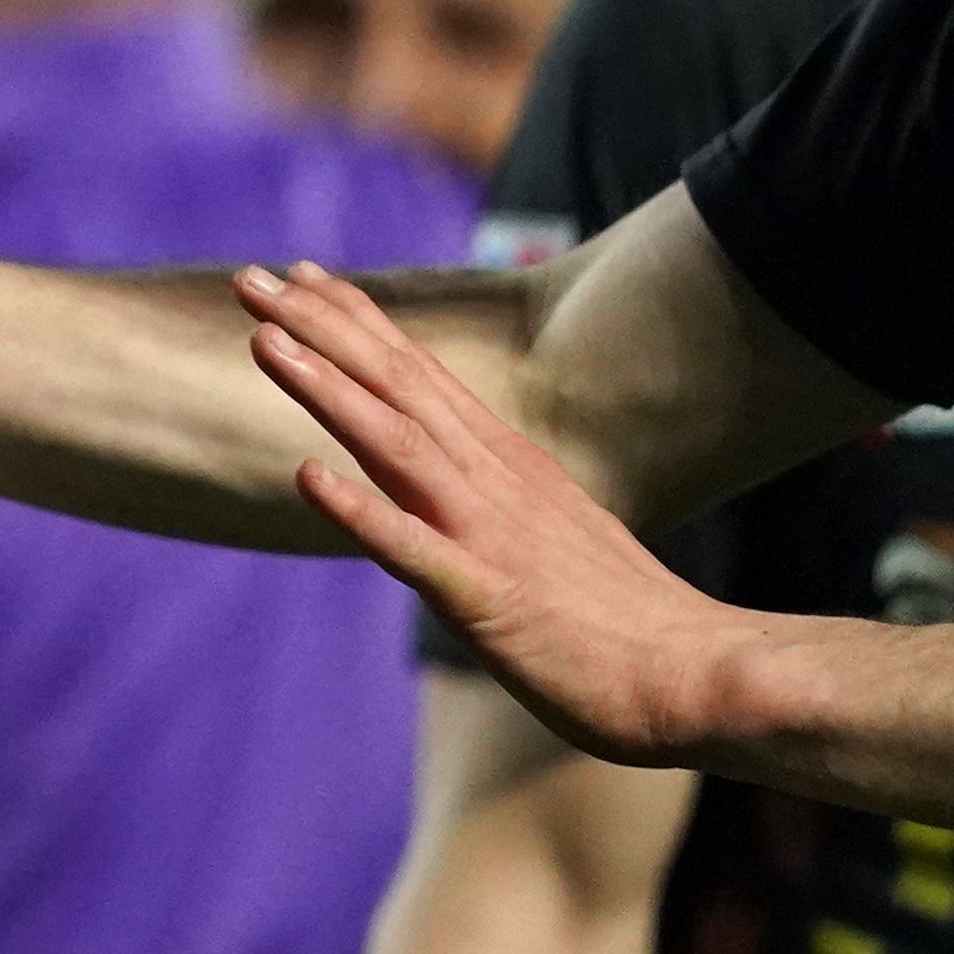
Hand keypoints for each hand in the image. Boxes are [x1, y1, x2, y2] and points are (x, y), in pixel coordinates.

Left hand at [246, 261, 749, 764]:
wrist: (703, 680)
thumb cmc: (627, 620)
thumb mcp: (555, 530)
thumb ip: (500, 496)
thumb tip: (458, 470)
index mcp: (508, 465)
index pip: (421, 375)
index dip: (359, 322)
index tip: (303, 272)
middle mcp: (494, 483)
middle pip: (396, 387)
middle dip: (319, 329)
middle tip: (249, 277)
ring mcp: (491, 536)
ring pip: (395, 446)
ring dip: (327, 391)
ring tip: (263, 341)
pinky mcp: (489, 599)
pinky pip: (414, 550)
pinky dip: (360, 511)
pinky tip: (306, 478)